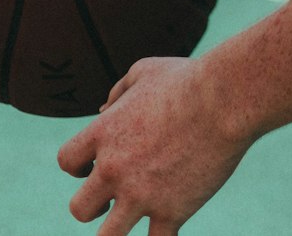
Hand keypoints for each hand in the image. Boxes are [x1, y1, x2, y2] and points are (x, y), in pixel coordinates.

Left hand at [58, 56, 250, 234]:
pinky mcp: (171, 212)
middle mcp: (114, 168)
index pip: (67, 162)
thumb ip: (118, 92)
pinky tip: (169, 224)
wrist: (225, 99)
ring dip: (118, 230)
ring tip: (136, 216)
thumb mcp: (144, 72)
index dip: (79, 166)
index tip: (96, 164)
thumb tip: (103, 110)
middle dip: (94, 205)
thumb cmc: (187, 79)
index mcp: (104, 133)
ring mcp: (141, 194)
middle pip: (79, 210)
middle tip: (116, 196)